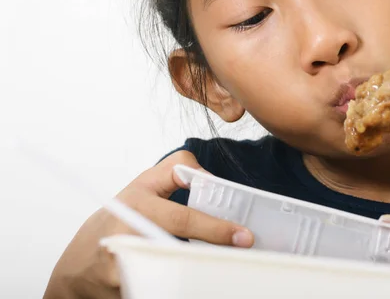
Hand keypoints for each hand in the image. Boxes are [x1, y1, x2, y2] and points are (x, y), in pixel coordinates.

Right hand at [43, 151, 253, 298]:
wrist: (79, 265)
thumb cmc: (118, 217)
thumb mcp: (143, 184)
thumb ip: (175, 169)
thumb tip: (209, 178)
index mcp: (136, 208)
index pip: (182, 219)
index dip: (216, 228)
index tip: (243, 236)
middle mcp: (127, 240)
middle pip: (182, 254)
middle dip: (213, 257)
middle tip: (241, 256)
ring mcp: (124, 273)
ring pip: (174, 278)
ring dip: (197, 276)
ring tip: (220, 271)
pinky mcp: (124, 294)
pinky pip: (159, 290)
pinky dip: (178, 287)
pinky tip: (188, 284)